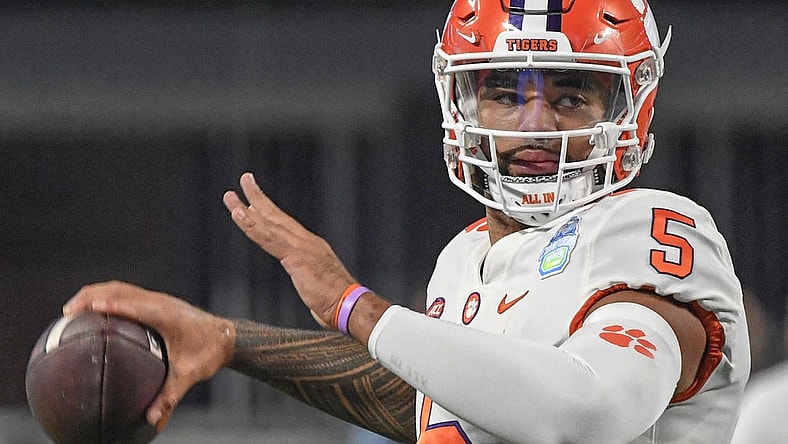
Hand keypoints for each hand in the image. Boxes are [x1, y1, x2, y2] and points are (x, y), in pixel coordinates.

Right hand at [62, 281, 234, 431]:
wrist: (226, 337)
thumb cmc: (208, 354)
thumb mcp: (189, 376)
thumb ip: (170, 396)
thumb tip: (152, 420)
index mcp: (166, 315)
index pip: (134, 305)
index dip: (111, 304)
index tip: (87, 309)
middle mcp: (160, 302)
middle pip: (120, 289)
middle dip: (92, 295)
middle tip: (67, 312)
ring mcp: (158, 299)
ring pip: (121, 287)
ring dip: (96, 292)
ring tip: (72, 309)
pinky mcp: (156, 301)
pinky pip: (127, 293)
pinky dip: (107, 296)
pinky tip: (94, 311)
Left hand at [223, 172, 355, 326]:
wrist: (350, 305)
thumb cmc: (337, 302)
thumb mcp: (318, 286)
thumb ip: (309, 280)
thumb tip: (308, 286)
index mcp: (311, 247)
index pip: (285, 225)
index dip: (269, 210)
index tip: (255, 200)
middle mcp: (306, 241)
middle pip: (276, 216)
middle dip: (258, 197)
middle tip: (244, 179)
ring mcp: (301, 247)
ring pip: (268, 223)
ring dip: (246, 208)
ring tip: (230, 196)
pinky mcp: (296, 256)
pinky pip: (268, 238)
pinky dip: (252, 225)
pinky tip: (239, 215)